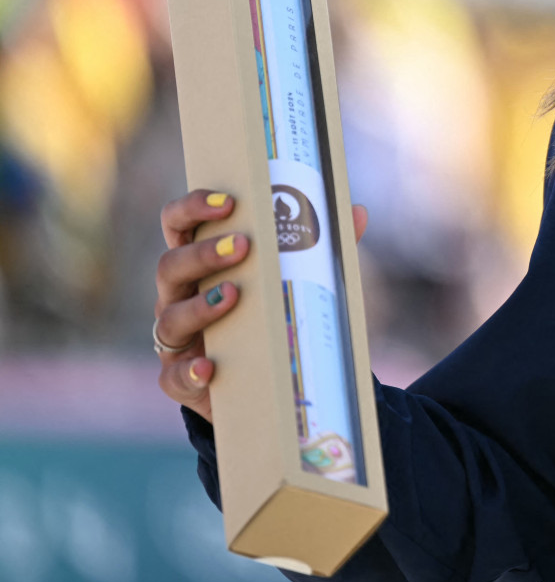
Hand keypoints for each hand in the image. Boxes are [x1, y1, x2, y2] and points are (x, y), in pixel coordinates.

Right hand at [155, 189, 367, 422]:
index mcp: (201, 264)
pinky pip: (174, 376)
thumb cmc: (270, 314)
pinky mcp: (179, 379)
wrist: (261, 380)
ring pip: (170, 318)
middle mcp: (180, 296)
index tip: (227, 201)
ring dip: (199, 306)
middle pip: (170, 266)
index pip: (179, 225)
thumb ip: (319, 249)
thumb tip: (357, 213)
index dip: (192, 208)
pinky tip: (209, 367)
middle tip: (241, 245)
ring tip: (233, 295)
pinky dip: (189, 371)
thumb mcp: (292, 281)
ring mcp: (176, 338)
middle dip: (203, 253)